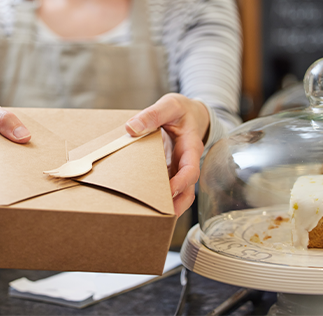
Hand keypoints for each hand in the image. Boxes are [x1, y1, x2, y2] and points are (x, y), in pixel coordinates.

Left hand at [125, 94, 209, 215]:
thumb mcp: (169, 105)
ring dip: (168, 204)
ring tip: (152, 217)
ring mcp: (178, 168)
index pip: (190, 169)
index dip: (182, 182)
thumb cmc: (181, 110)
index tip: (169, 191)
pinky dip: (158, 194)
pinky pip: (166, 185)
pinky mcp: (169, 169)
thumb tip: (132, 127)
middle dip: (176, 204)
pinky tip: (143, 201)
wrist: (188, 113)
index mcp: (190, 146)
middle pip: (186, 189)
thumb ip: (152, 114)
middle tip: (159, 215)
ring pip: (178, 192)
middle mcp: (186, 161)